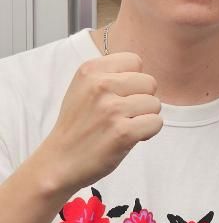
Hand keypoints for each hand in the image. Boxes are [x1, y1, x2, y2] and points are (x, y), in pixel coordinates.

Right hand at [35, 54, 162, 196]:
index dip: (134, 81)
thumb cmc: (77, 126)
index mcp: (90, 70)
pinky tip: (130, 137)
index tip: (120, 95)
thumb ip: (110, 75)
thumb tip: (142, 73)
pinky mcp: (123, 132)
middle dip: (142, 100)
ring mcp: (111, 109)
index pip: (135, 61)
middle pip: (149, 82)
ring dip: (145, 118)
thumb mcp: (83, 88)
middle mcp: (100, 86)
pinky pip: (156, 123)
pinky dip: (148, 132)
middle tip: (123, 115)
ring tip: (123, 126)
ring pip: (155, 104)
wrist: (59, 161)